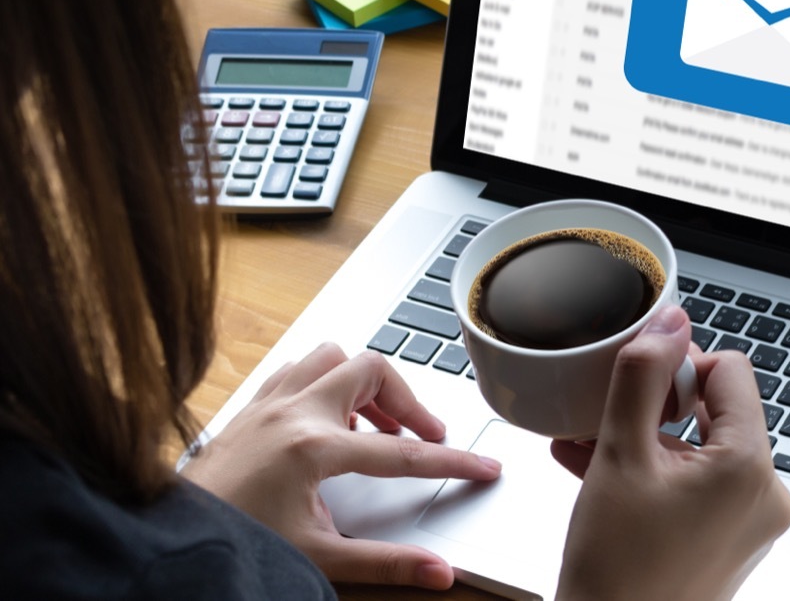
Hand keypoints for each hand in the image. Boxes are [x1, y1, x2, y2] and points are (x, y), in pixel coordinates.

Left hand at [181, 343, 500, 589]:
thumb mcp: (317, 557)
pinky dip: (324, 381)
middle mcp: (292, 413)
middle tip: (423, 436)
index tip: (484, 466)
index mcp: (312, 449)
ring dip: (362, 382)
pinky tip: (327, 416)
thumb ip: (387, 562)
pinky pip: (297, 368)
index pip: (402, 452)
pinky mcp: (249, 406)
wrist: (168, 545)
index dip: (451, 461)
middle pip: (373, 371)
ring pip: (332, 356)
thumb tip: (439, 572)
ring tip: (373, 423)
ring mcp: (268, 403)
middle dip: (408, 401)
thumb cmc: (234, 546)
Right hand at [551, 306, 789, 599]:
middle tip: (607, 418)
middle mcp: (765, 496)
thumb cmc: (615, 574)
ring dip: (646, 438)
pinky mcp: (729, 541)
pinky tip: (601, 472)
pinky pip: (697, 483)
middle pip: (716, 408)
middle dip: (656, 405)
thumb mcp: (618, 455)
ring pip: (700, 446)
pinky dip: (655, 471)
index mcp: (750, 468)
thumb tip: (669, 321)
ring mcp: (750, 523)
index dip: (678, 366)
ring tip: (590, 445)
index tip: (636, 386)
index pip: (730, 370)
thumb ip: (642, 377)